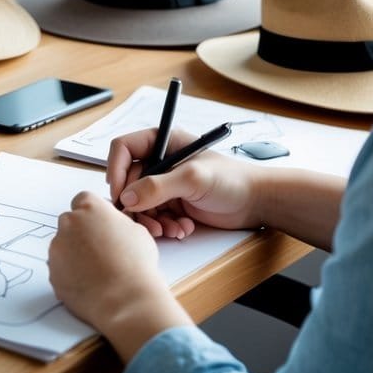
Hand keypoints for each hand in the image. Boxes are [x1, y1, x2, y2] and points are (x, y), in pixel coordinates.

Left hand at [48, 191, 189, 361]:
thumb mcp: (138, 231)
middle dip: (81, 232)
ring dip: (74, 253)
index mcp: (90, 207)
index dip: (93, 214)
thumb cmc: (136, 265)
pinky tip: (88, 283)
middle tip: (100, 251)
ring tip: (97, 271)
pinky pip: (59, 267)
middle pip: (70, 222)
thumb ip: (117, 221)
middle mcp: (69, 222)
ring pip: (63, 245)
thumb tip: (112, 224)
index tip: (100, 226)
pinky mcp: (51, 269)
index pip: (83, 200)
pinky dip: (69, 272)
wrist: (126, 300)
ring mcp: (57, 246)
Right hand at [108, 128, 264, 237]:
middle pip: (128, 181)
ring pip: (139, 202)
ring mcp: (165, 184)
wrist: (256, 203)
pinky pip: (153, 216)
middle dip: (136, 204)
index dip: (116, 169)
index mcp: (163, 143)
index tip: (118, 193)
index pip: (124, 149)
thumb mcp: (193, 178)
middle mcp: (160, 162)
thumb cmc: (232, 180)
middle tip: (147, 221)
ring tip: (168, 229)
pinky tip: (181, 229)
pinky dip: (163, 226)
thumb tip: (127, 198)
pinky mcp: (172, 203)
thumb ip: (157, 186)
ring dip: (150, 219)